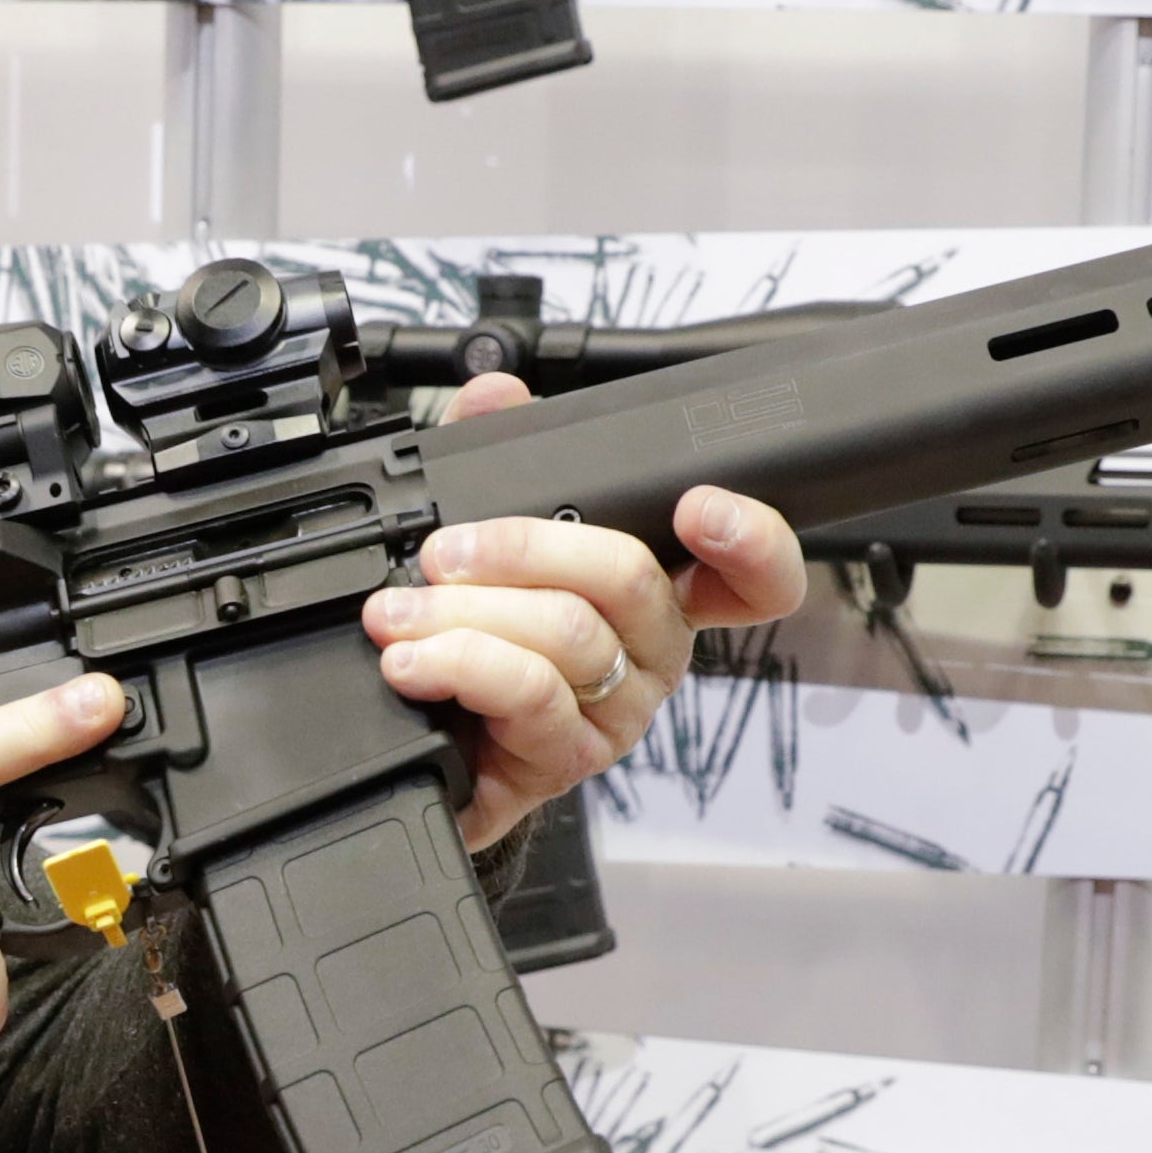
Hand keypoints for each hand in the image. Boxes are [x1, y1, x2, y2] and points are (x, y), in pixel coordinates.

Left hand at [364, 368, 807, 848]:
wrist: (429, 757)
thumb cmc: (471, 647)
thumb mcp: (481, 546)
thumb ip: (494, 460)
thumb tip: (495, 395)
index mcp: (655, 591)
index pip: (754, 573)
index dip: (752, 538)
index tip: (700, 505)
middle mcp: (651, 650)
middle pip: (627, 575)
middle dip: (517, 550)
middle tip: (440, 554)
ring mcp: (615, 709)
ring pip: (567, 633)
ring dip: (464, 611)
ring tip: (398, 611)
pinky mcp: (566, 757)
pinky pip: (528, 694)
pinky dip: (460, 664)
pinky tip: (413, 662)